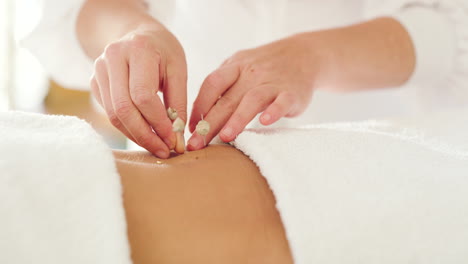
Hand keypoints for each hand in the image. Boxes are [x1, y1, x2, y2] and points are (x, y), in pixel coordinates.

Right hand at [90, 26, 186, 157]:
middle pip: (123, 109)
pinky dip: (128, 128)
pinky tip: (145, 133)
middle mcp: (112, 58)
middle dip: (145, 135)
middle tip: (164, 150)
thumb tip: (177, 137)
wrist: (137, 33)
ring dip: (136, 135)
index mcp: (138, 50)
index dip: (158, 122)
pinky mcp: (94, 82)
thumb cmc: (163, 51)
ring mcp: (99, 70)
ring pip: (113, 114)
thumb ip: (178, 102)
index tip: (173, 139)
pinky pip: (110, 112)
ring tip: (157, 146)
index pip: (143, 96)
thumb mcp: (178, 69)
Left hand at [187, 34, 320, 149]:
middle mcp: (251, 72)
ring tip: (225, 137)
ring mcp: (272, 81)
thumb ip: (223, 89)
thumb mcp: (240, 68)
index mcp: (235, 66)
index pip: (211, 84)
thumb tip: (199, 119)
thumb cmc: (264, 69)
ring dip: (237, 119)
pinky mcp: (292, 92)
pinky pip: (282, 101)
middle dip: (210, 123)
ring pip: (252, 100)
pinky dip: (274, 111)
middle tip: (197, 144)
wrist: (304, 54)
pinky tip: (265, 122)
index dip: (198, 106)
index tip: (190, 129)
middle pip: (227, 98)